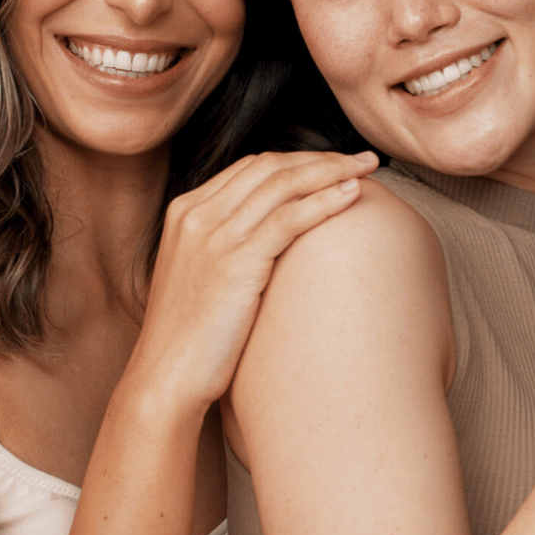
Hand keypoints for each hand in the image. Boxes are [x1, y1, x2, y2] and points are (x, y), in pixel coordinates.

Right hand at [135, 151, 379, 408]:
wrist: (166, 377)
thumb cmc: (190, 338)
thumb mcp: (200, 277)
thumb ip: (226, 248)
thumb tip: (274, 241)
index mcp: (185, 212)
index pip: (250, 167)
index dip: (297, 161)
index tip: (333, 165)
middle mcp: (196, 215)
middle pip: (269, 166)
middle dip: (321, 158)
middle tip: (361, 159)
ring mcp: (214, 236)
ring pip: (282, 184)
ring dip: (331, 170)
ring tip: (368, 168)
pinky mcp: (235, 262)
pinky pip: (288, 219)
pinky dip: (324, 201)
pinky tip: (352, 196)